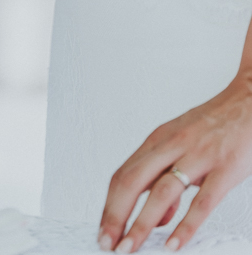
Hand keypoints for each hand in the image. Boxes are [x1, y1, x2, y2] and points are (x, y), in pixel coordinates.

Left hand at [99, 19, 251, 251]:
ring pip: (160, 192)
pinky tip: (173, 244)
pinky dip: (185, 225)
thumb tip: (158, 217)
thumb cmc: (215, 124)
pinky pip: (201, 201)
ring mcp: (197, 156)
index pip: (122, 176)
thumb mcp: (182, 145)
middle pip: (131, 182)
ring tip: (131, 248)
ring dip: (142, 224)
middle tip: (108, 243)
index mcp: (157, 141)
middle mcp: (171, 146)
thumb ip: (166, 178)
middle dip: (115, 216)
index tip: (104, 229)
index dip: (109, 205)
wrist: (249, 100)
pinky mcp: (225, 167)